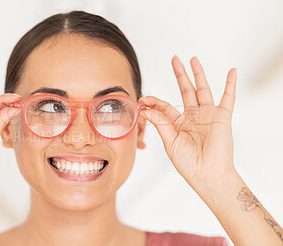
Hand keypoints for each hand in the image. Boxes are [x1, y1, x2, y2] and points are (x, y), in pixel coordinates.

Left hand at [139, 55, 237, 189]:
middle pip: (185, 90)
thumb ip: (160, 123)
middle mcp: (193, 117)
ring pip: (202, 89)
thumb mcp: (169, 141)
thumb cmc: (188, 163)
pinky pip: (228, 98)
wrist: (206, 174)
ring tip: (192, 59)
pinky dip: (230, 84)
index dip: (154, 101)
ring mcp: (208, 115)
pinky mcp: (221, 117)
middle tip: (174, 60)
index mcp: (179, 124)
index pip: (165, 106)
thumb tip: (146, 109)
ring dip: (198, 74)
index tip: (143, 99)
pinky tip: (232, 71)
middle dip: (180, 75)